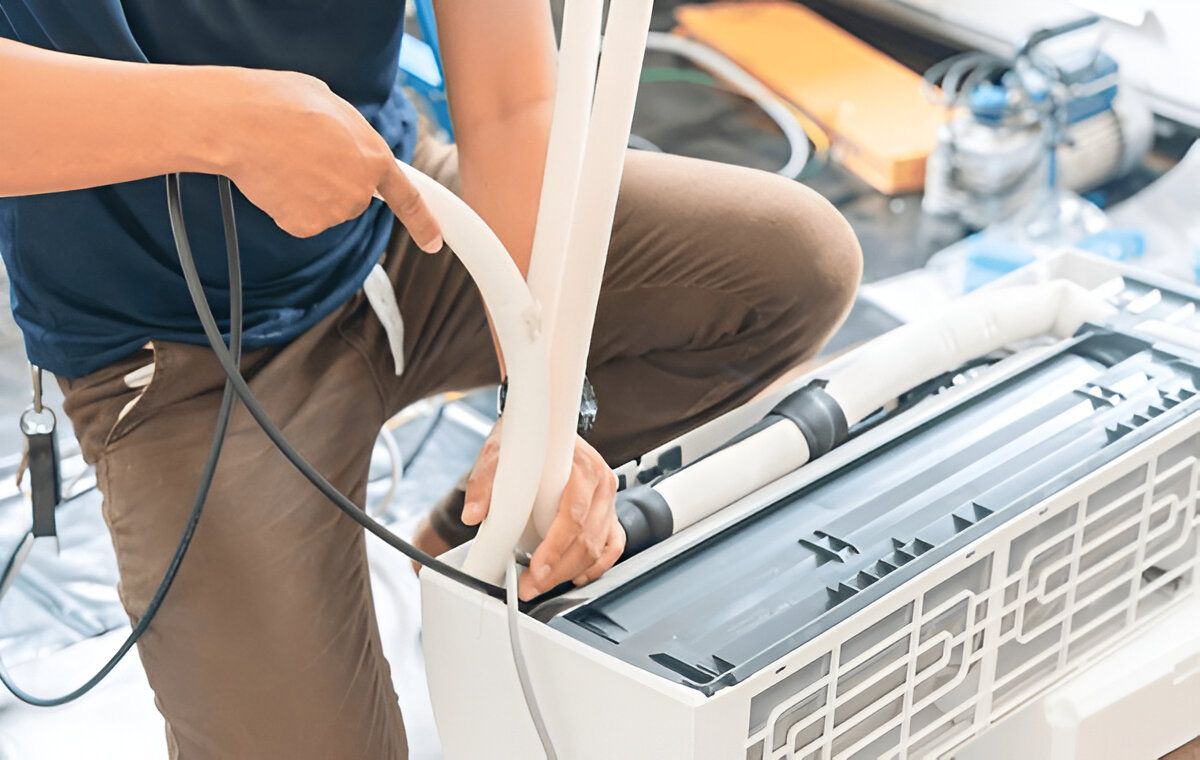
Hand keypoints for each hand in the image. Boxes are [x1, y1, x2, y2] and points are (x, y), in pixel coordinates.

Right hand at [216, 68, 442, 247]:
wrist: (241, 124)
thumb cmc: (281, 104)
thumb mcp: (330, 104)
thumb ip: (348, 133)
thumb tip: (340, 140)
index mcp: (374, 157)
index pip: (409, 198)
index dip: (423, 223)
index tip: (433, 241)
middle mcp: (360, 191)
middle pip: (352, 197)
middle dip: (332, 179)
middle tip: (304, 151)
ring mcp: (333, 212)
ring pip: (324, 207)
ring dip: (306, 189)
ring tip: (284, 159)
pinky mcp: (305, 226)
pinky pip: (299, 218)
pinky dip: (285, 203)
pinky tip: (274, 179)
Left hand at [463, 425, 625, 600]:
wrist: (542, 429)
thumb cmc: (526, 442)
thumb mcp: (499, 454)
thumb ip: (485, 482)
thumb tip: (475, 513)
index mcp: (581, 466)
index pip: (572, 515)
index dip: (554, 547)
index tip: (535, 568)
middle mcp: (601, 483)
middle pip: (586, 538)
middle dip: (557, 569)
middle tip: (530, 586)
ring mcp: (607, 500)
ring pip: (598, 547)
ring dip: (570, 573)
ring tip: (541, 584)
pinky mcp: (608, 512)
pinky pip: (612, 546)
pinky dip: (596, 566)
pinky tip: (575, 577)